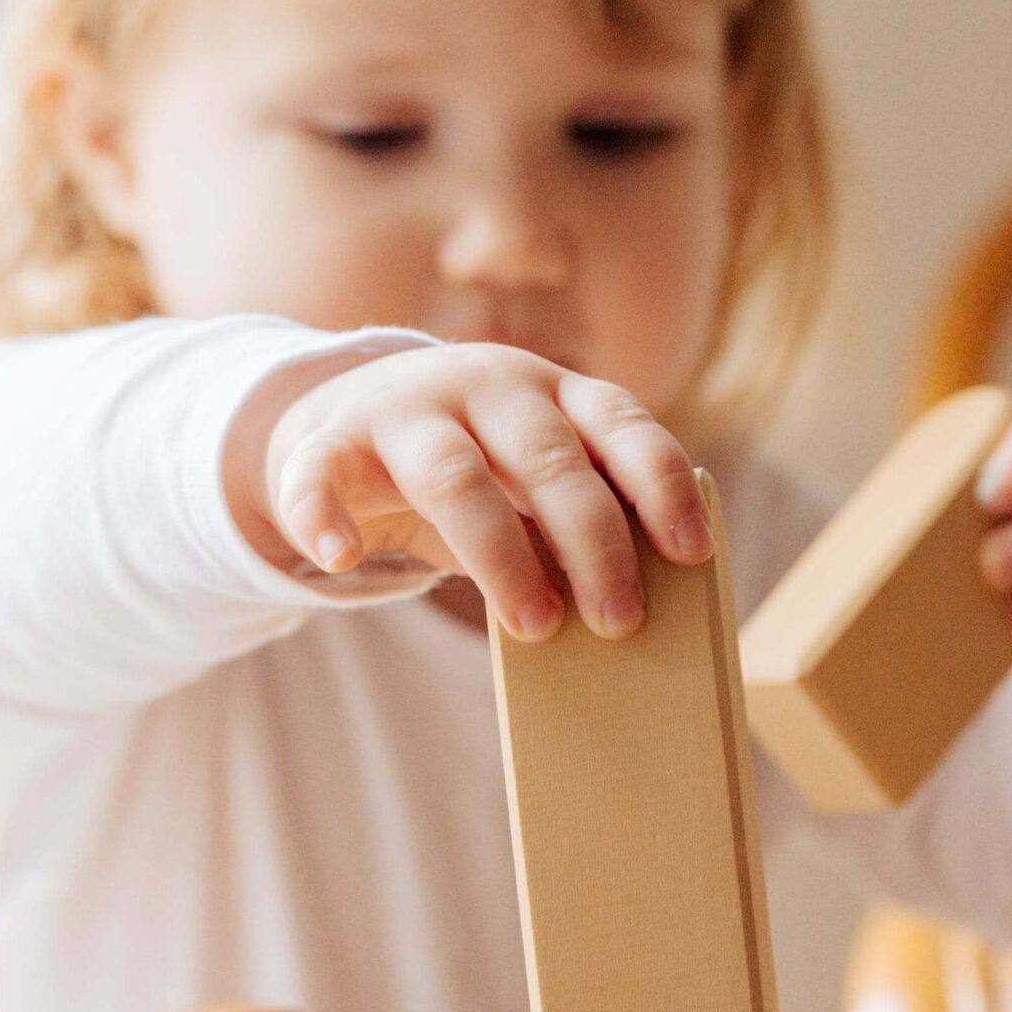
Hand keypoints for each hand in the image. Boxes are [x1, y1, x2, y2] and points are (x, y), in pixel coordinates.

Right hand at [230, 343, 708, 641]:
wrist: (343, 422)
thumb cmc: (474, 468)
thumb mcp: (532, 480)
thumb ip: (574, 520)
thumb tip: (630, 604)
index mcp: (553, 391)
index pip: (622, 423)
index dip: (661, 484)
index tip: (691, 552)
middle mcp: (486, 385)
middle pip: (548, 458)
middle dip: (593, 542)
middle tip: (619, 621)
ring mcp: (405, 406)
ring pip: (454, 474)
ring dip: (499, 555)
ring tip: (534, 626)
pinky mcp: (328, 437)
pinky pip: (320, 472)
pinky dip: (325, 514)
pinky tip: (341, 558)